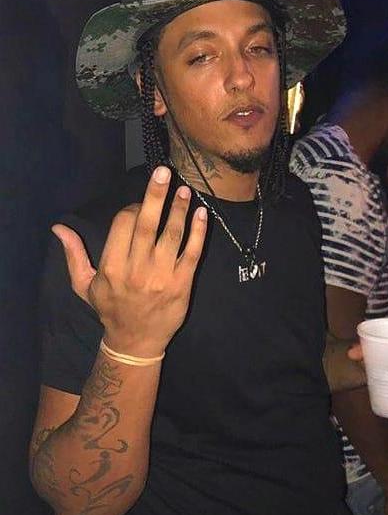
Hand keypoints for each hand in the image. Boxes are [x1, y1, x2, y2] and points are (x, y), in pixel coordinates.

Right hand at [52, 166, 207, 356]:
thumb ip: (74, 255)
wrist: (136, 342)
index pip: (123, 223)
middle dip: (155, 195)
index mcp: (111, 266)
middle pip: (147, 223)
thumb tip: (59, 228)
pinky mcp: (182, 285)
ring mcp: (161, 277)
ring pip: (172, 235)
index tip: (140, 204)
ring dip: (179, 209)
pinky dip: (198, 232)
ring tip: (185, 190)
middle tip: (163, 172)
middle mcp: (136, 270)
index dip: (132, 207)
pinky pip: (192, 253)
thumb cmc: (110, 310)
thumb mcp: (84, 285)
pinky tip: (202, 214)